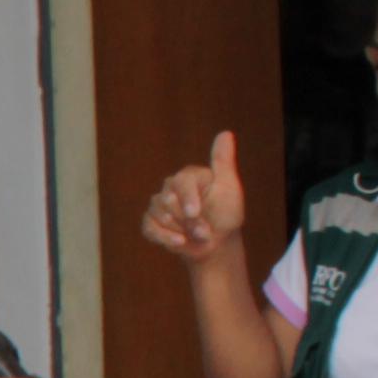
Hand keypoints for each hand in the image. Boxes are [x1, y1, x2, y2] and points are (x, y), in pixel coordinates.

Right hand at [140, 131, 250, 267]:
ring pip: (158, 215)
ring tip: (195, 236)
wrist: (217, 244)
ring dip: (179, 231)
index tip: (194, 213)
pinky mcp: (151, 222)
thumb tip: (226, 133)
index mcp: (189, 176)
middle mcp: (171, 187)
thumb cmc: (226, 215)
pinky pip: (148, 227)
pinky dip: (164, 238)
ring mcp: (159, 205)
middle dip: (187, 220)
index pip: (181, 182)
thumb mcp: (229, 188)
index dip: (187, 199)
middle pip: (166, 200)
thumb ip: (223, 162)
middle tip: (204, 228)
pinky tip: (179, 242)